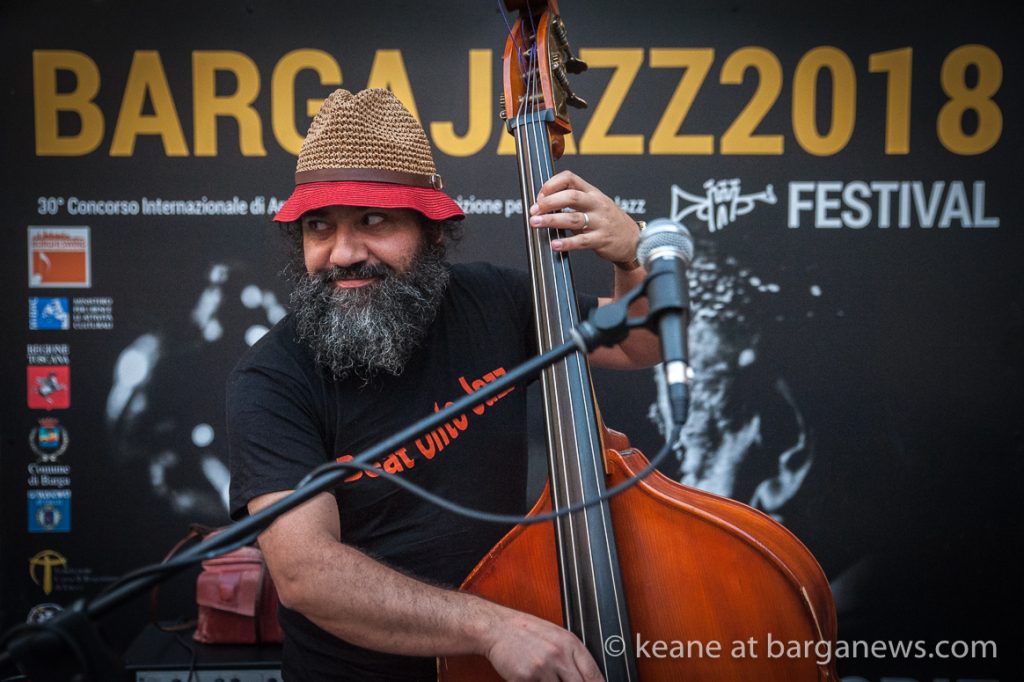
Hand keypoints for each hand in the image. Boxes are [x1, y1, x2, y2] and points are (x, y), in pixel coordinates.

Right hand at [480, 606, 604, 681]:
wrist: (499, 628)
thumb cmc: (528, 632)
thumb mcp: (557, 637)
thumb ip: (573, 657)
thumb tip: (588, 678)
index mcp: (570, 643)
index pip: (594, 675)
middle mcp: (558, 655)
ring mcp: (542, 668)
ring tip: (547, 678)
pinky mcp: (525, 678)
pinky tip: (534, 679)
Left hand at [529, 170, 639, 264]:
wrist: (633, 240)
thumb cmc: (608, 221)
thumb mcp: (594, 204)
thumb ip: (573, 201)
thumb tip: (542, 202)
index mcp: (592, 192)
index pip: (570, 178)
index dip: (552, 184)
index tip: (540, 195)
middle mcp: (596, 204)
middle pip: (571, 197)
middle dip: (549, 202)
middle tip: (535, 210)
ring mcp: (600, 222)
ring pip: (574, 218)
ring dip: (552, 220)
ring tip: (536, 223)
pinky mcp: (601, 240)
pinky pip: (582, 241)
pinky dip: (567, 243)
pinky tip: (555, 244)